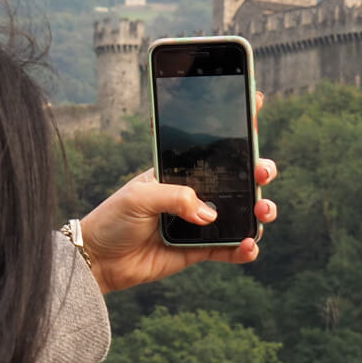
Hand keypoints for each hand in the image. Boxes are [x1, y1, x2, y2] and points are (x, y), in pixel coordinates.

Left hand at [77, 92, 278, 293]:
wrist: (99, 259)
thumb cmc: (112, 219)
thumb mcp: (139, 197)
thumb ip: (176, 198)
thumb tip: (210, 214)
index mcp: (178, 171)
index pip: (211, 146)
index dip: (235, 125)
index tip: (257, 102)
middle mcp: (194, 193)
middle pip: (237, 178)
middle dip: (258, 170)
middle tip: (262, 171)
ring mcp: (199, 222)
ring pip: (241, 212)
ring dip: (259, 209)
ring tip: (262, 210)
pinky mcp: (200, 249)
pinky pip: (230, 248)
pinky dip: (245, 248)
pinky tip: (249, 245)